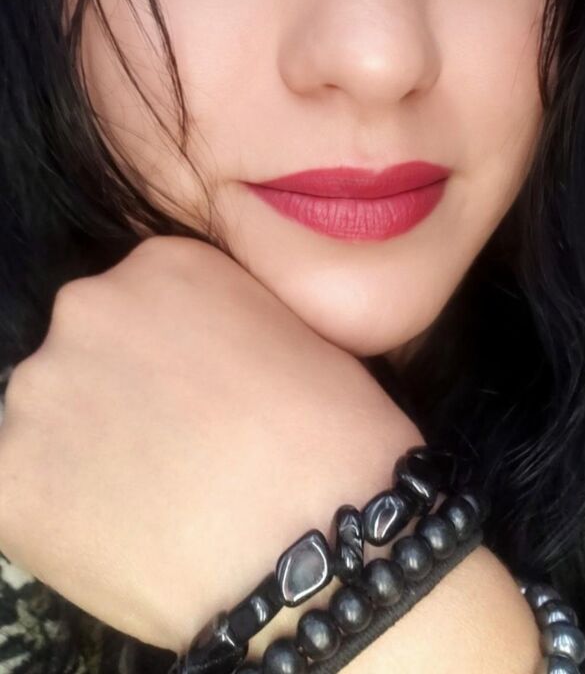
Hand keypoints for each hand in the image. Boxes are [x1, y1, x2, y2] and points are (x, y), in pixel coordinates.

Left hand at [0, 236, 422, 651]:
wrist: (320, 540)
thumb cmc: (331, 436)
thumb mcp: (287, 332)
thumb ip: (215, 323)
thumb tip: (187, 357)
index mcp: (160, 265)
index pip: (134, 305)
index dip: (159, 362)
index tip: (185, 402)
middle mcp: (87, 306)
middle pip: (82, 355)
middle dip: (114, 399)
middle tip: (166, 453)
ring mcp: (40, 389)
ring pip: (47, 424)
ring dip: (83, 455)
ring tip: (148, 502)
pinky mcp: (7, 476)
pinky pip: (21, 494)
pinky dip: (59, 516)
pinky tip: (119, 536)